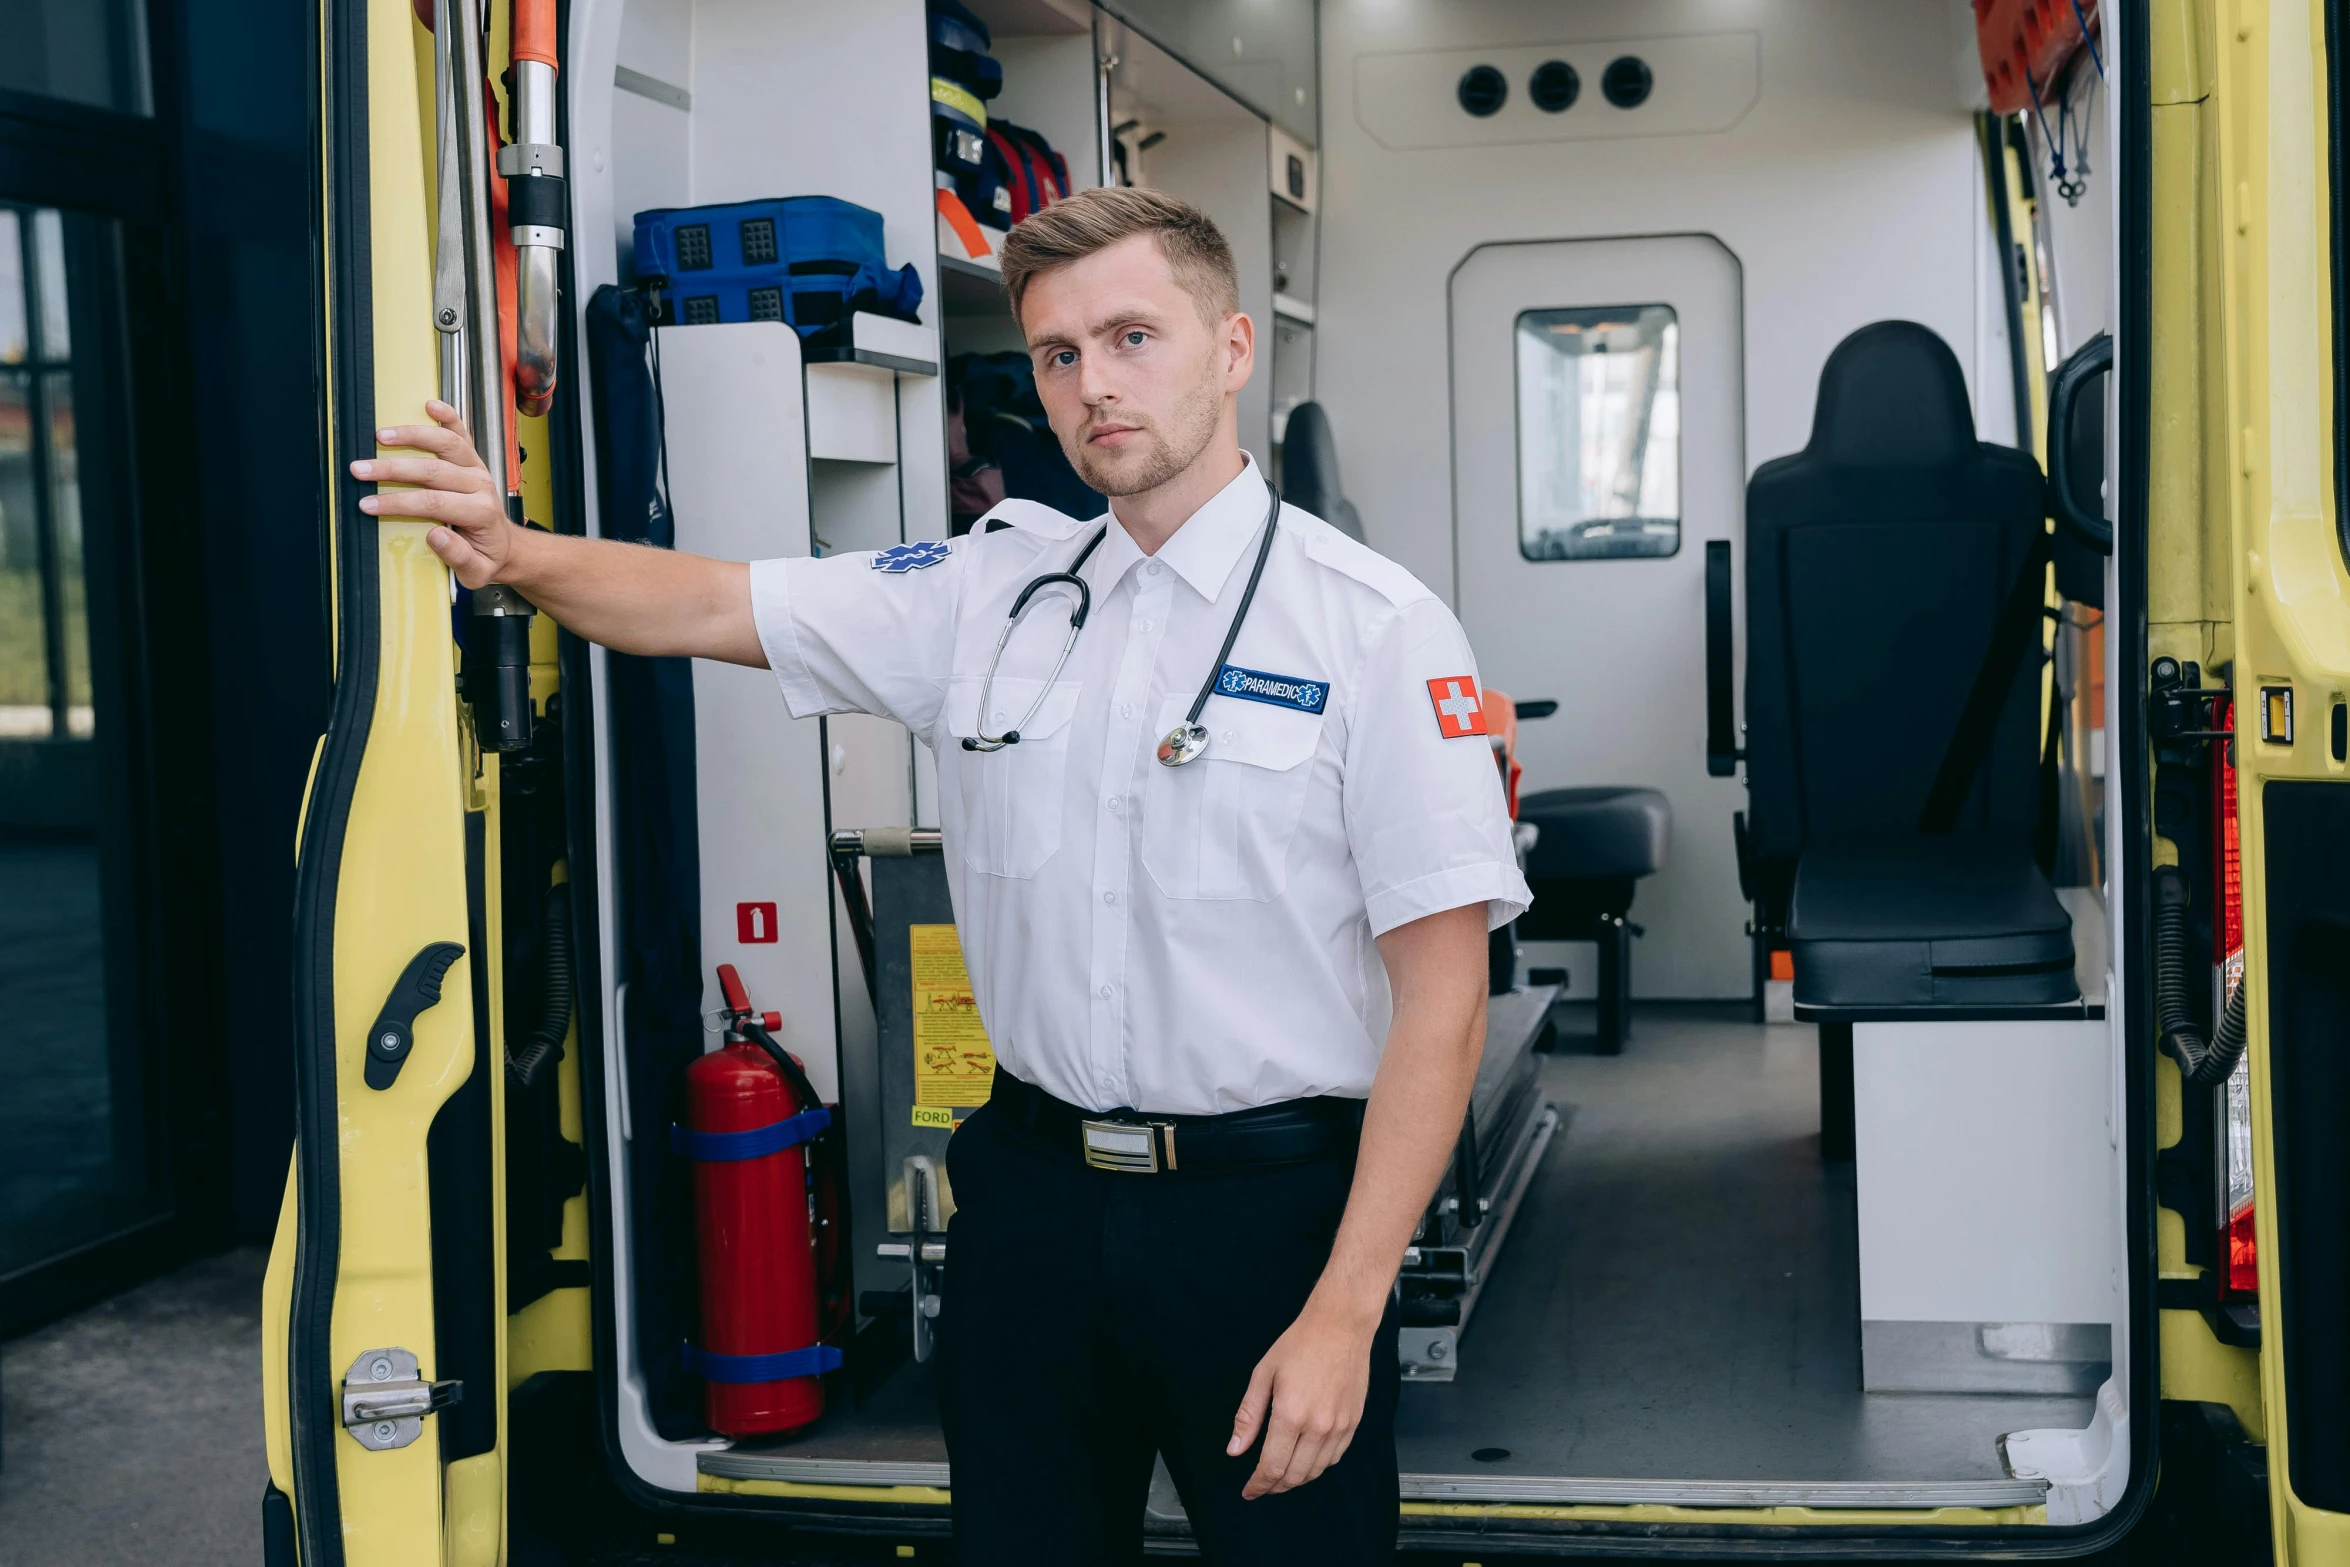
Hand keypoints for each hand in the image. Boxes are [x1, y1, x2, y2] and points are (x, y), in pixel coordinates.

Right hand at [351, 399, 519, 588]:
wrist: (506, 546)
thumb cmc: (486, 557)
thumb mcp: (476, 572)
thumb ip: (458, 556)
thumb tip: (435, 535)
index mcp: (480, 512)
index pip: (432, 503)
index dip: (398, 503)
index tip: (369, 505)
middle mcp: (480, 484)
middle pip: (432, 470)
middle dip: (392, 469)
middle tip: (360, 470)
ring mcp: (477, 468)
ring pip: (445, 443)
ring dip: (412, 436)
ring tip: (380, 436)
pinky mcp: (472, 459)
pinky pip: (462, 432)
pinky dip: (448, 415)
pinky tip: (430, 404)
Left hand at [1226, 1299, 1374, 1498]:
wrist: (1341, 1326)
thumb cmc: (1300, 1344)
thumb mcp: (1263, 1374)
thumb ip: (1249, 1415)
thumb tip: (1235, 1449)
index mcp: (1291, 1414)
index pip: (1272, 1466)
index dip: (1258, 1484)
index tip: (1249, 1491)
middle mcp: (1318, 1426)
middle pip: (1294, 1475)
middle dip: (1274, 1486)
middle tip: (1262, 1485)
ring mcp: (1339, 1427)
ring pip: (1316, 1471)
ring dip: (1296, 1480)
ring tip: (1281, 1476)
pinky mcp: (1353, 1422)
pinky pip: (1334, 1458)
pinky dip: (1317, 1467)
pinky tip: (1305, 1460)